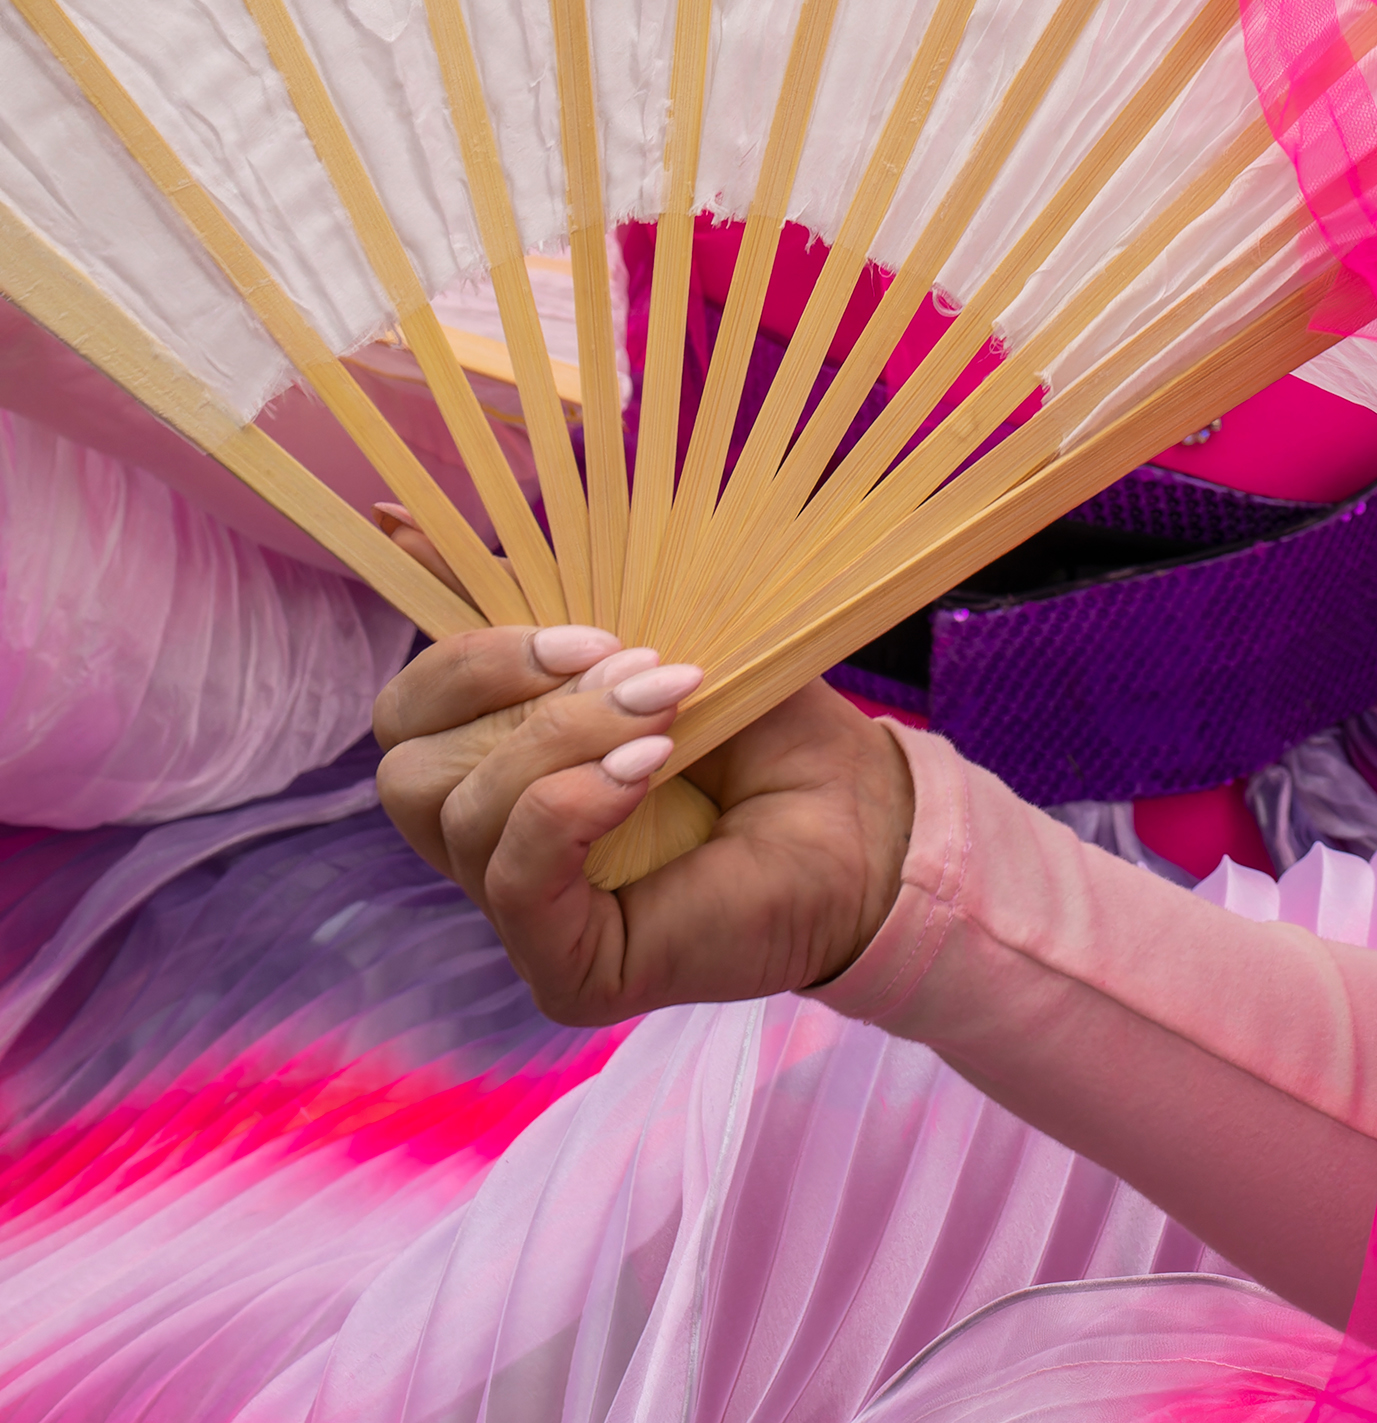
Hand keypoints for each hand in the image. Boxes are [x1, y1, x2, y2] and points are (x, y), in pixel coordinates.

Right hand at [372, 596, 914, 1028]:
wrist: (865, 812)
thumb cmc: (770, 727)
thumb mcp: (657, 632)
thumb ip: (547, 590)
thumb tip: (401, 518)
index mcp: (500, 762)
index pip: (408, 713)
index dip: (468, 657)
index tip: (587, 629)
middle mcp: (494, 843)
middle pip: (408, 767)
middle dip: (512, 694)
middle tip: (633, 670)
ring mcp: (526, 911)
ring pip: (461, 814)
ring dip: (565, 738)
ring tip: (665, 718)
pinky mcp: (567, 967)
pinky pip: (512, 879)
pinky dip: (572, 806)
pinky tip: (647, 770)